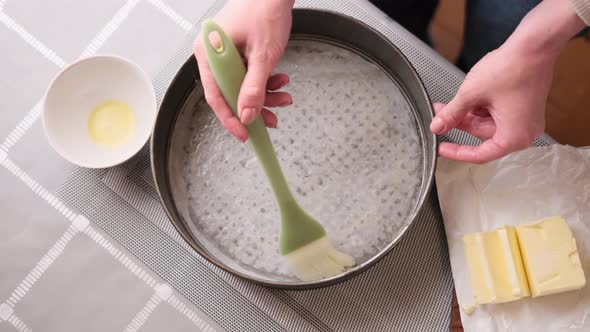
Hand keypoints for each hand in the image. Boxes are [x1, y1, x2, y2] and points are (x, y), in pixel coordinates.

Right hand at [194, 0, 294, 141]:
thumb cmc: (265, 9)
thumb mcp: (263, 55)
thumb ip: (255, 88)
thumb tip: (248, 114)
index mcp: (210, 53)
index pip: (216, 96)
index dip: (230, 119)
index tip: (244, 135)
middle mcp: (214, 54)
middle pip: (230, 93)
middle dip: (254, 107)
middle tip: (271, 119)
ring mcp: (226, 53)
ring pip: (242, 86)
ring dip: (264, 95)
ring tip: (283, 96)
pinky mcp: (238, 51)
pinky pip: (248, 74)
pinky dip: (265, 81)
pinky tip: (280, 81)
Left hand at [430, 0, 585, 163]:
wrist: (534, 45)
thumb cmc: (511, 68)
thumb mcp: (471, 94)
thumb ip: (452, 114)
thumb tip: (437, 127)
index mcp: (514, 137)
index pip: (480, 155)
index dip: (457, 152)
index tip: (441, 149)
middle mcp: (524, 133)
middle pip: (482, 136)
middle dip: (460, 123)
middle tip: (440, 114)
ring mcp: (526, 120)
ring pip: (488, 124)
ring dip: (469, 114)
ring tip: (449, 103)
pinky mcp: (524, 108)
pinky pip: (498, 114)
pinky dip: (482, 107)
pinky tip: (469, 97)